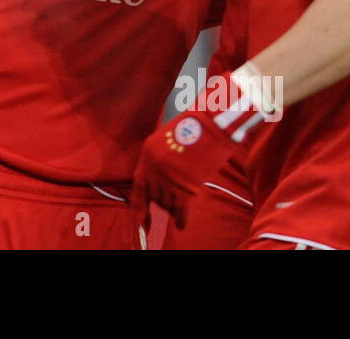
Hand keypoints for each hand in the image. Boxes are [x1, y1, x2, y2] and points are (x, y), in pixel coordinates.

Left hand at [132, 110, 245, 230]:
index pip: (138, 186)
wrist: (211, 124)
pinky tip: (181, 225)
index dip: (138, 205)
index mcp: (147, 153)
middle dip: (162, 203)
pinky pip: (179, 209)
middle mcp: (153, 167)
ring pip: (166, 204)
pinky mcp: (183, 186)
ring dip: (173, 207)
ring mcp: (167, 177)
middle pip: (154, 195)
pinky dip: (181, 218)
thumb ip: (162, 159)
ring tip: (181, 205)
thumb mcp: (169, 139)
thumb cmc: (196, 128)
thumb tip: (163, 181)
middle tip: (173, 203)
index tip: (137, 220)